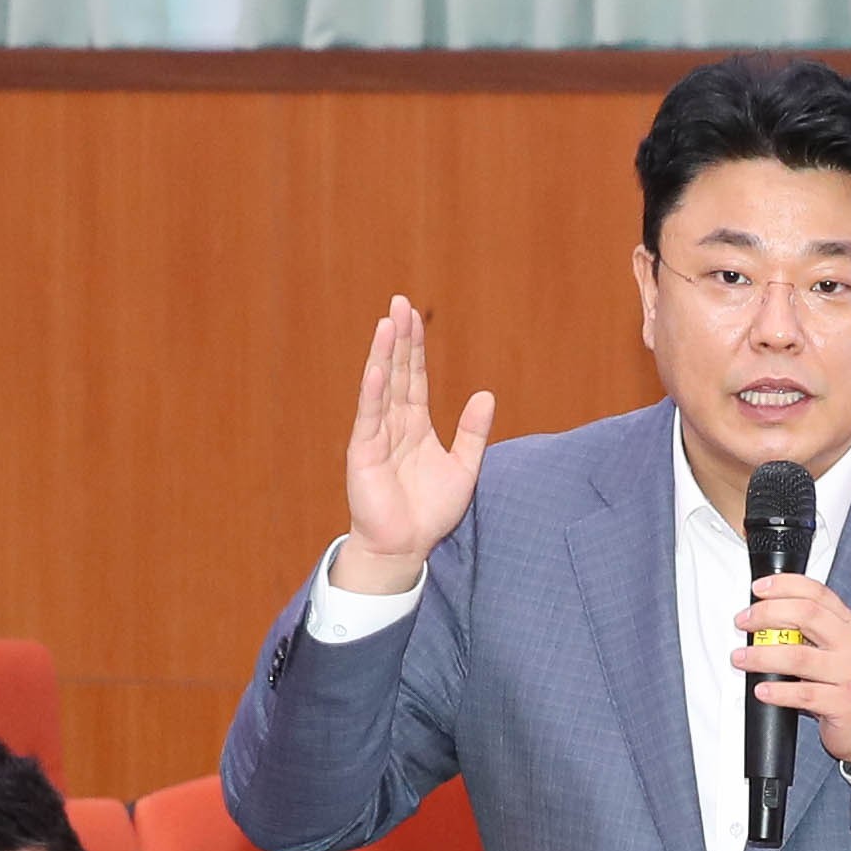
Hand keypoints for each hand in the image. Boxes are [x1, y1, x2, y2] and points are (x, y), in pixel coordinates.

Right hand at [334, 296, 493, 594]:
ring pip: (381, 388)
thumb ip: (473, 431)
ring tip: (387, 324)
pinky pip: (369, 419)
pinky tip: (376, 370)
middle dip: (398, 339)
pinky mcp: (363, 454)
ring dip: (383, 355)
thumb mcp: (463, 466)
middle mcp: (393, 424)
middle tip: (399, 303)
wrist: (406, 547)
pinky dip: (372, 394)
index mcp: (415, 425)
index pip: (414, 376)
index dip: (415, 346)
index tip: (414, 314)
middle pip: (396, 372)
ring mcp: (376, 437)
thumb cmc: (429, 512)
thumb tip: (487, 393)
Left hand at [733, 574, 850, 767]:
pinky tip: (761, 689)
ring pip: (798, 656)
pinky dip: (777, 691)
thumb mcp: (839, 648)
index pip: (818, 593)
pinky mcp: (843, 702)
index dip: (785, 586)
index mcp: (849, 625)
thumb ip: (812, 631)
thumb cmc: (850, 683)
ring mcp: (850, 673)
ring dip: (761, 655)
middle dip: (767, 614)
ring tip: (740, 658)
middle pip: (806, 615)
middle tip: (743, 622)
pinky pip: (803, 694)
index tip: (759, 589)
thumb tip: (765, 617)